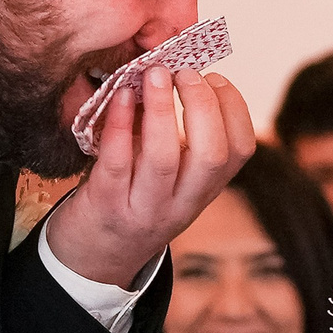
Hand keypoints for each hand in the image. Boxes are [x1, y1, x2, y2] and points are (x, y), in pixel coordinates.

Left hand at [46, 66, 256, 287]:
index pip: (240, 151)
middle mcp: (181, 204)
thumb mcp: (171, 183)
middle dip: (202, 105)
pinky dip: (120, 124)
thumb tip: (178, 73)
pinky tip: (120, 96)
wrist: (92, 259)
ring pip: (164, 159)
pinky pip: (116, 161)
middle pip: (211, 155)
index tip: (215, 78)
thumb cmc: (132, 203)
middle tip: (184, 72)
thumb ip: (182, 141)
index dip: (235, 108)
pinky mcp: (106, 206)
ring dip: (162, 109)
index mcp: (203, 192)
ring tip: (154, 74)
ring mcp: (143, 209)